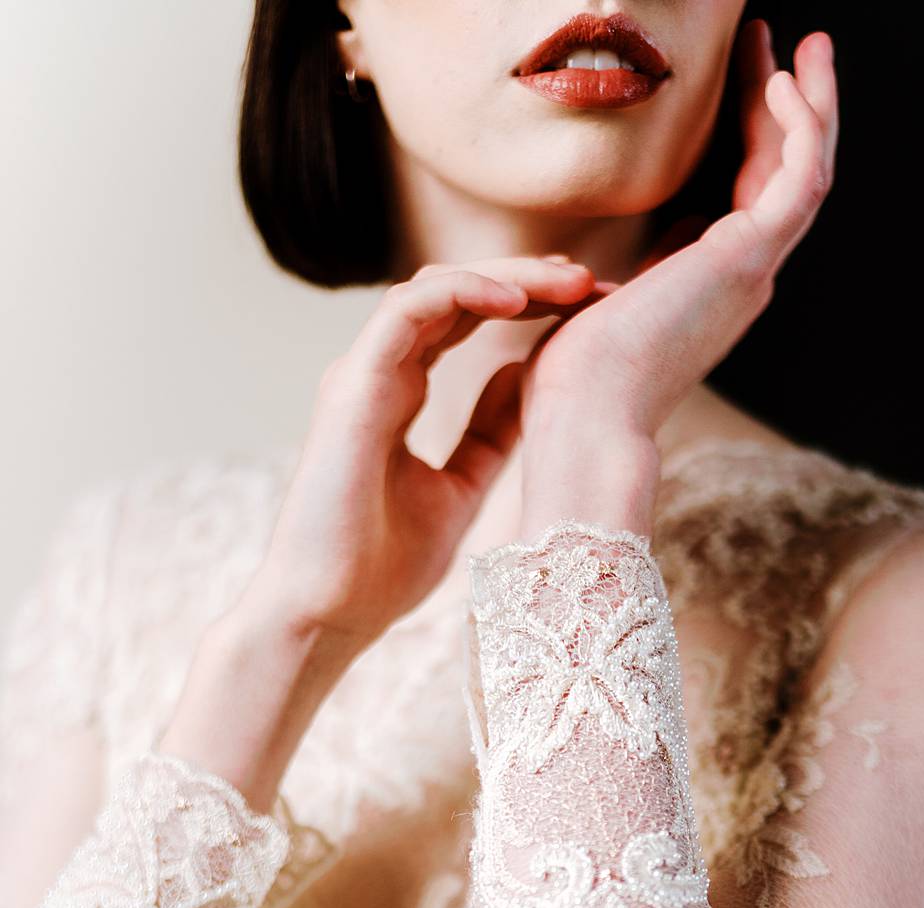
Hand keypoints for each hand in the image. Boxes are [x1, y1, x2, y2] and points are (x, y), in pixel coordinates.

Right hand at [243, 256, 603, 650]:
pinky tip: (514, 301)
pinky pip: (406, 311)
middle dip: (524, 279)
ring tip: (565, 281)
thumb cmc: (383, 569)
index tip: (586, 308)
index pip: (462, 323)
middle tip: (589, 281)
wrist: (331, 613)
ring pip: (434, 289)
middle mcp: (377, 374)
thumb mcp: (460, 489)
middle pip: (454, 295)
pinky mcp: (352, 387)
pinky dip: (461, 294)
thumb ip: (488, 435)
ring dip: (503, 277)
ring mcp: (361, 375)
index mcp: (398, 395)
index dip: (523, 304)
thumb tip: (526, 380)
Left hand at [518, 23, 839, 440]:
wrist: (585, 411)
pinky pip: (799, 181)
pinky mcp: (750, 258)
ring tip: (806, 44)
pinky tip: (782, 81)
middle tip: (779, 37)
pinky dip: (801, 129)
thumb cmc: (578, 376)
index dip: (752, 128)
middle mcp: (743, 278)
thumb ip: (648, 263)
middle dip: (785, 102)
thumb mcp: (612, 299)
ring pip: (805, 174)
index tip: (745, 72)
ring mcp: (752, 269)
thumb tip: (669, 234)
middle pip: (782, 174)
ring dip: (810, 105)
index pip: (748, 192)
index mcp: (712, 285)